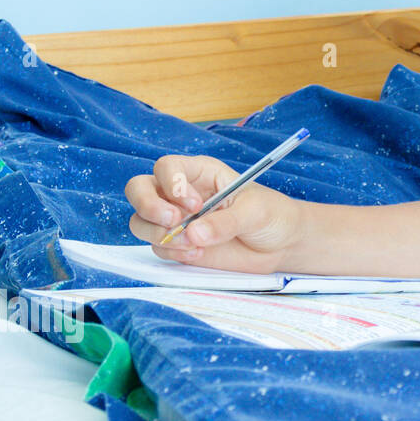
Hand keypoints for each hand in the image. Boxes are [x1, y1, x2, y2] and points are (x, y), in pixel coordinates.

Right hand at [124, 154, 303, 273]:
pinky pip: (157, 247)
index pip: (167, 167)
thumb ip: (225, 222)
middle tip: (175, 222)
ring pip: (141, 220)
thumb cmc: (271, 215)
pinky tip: (199, 253)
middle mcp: (181, 193)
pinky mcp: (178, 244)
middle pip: (138, 189)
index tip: (194, 205)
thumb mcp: (255, 212)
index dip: (171, 183)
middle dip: (149, 206)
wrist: (281, 245)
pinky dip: (172, 252)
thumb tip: (193, 233)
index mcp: (200, 173)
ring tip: (192, 244)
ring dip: (159, 234)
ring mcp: (176, 220)